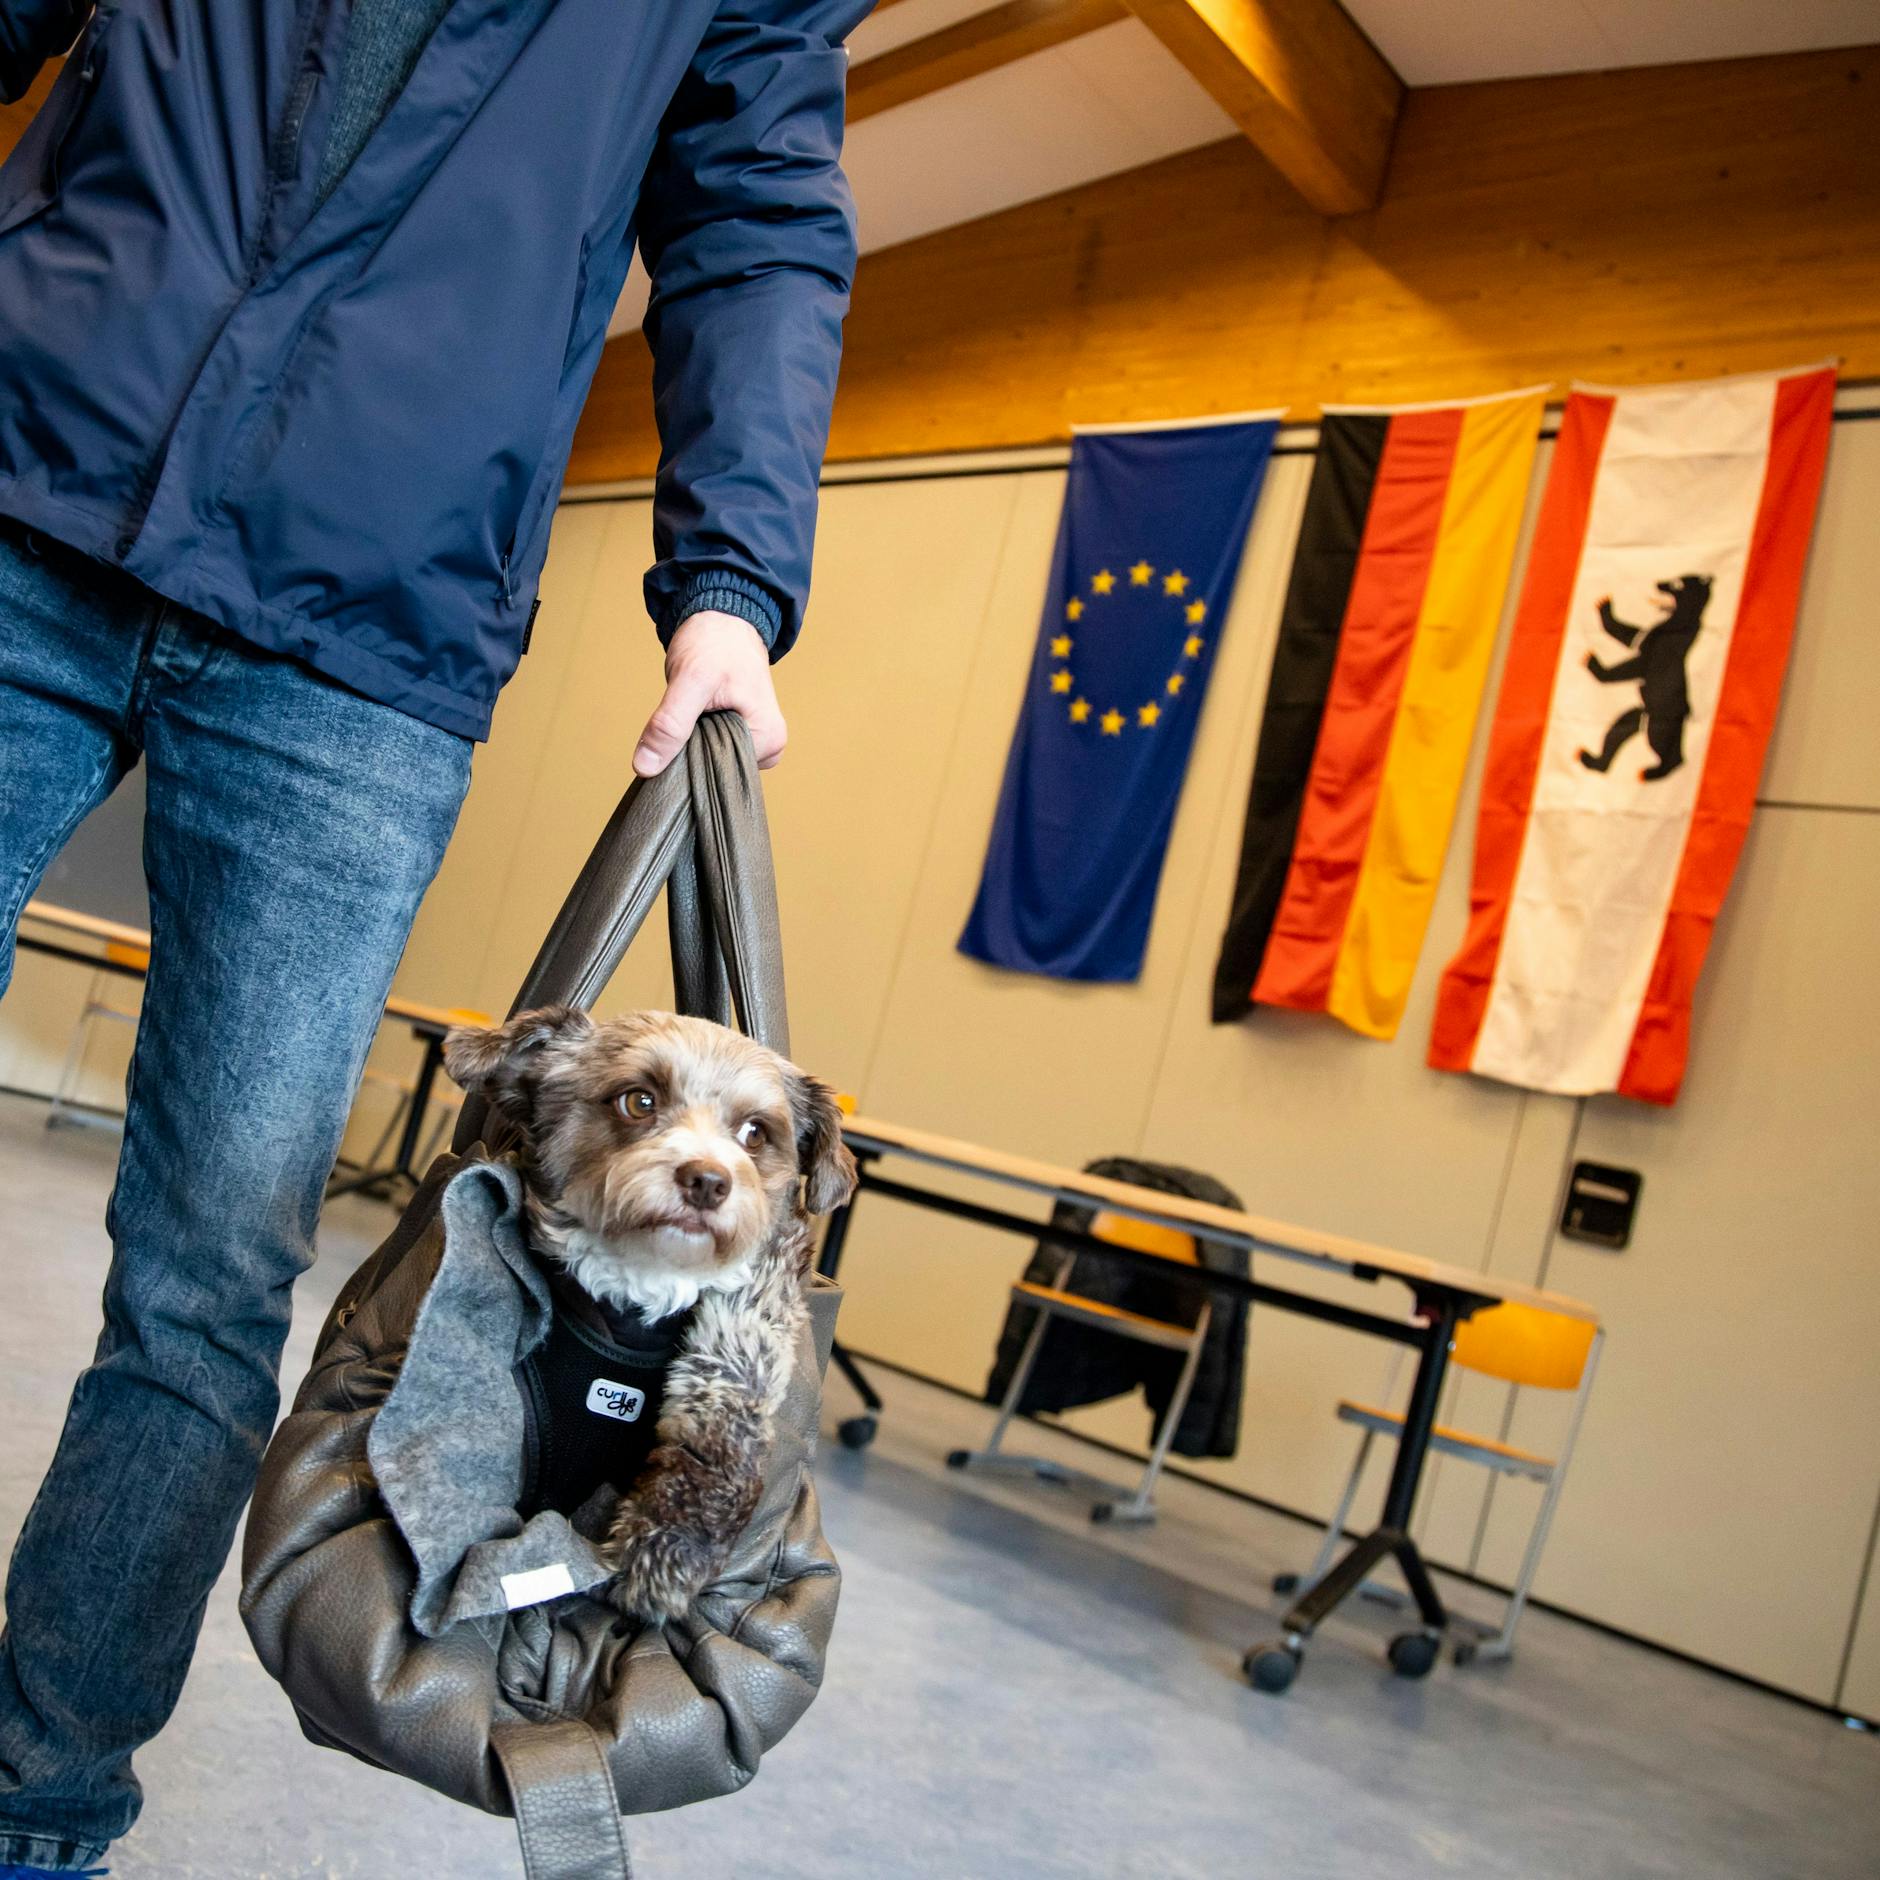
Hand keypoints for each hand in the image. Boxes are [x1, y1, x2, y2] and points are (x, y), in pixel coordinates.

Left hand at [632, 610, 785, 777]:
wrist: (720, 616)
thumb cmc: (714, 642)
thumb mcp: (691, 680)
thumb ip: (670, 725)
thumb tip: (644, 767)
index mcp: (769, 740)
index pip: (722, 775)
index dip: (689, 764)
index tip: (671, 745)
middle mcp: (768, 746)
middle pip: (718, 771)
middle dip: (691, 755)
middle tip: (677, 725)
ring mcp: (754, 740)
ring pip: (712, 761)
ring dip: (690, 747)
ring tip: (686, 720)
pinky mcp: (738, 732)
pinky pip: (711, 749)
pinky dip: (694, 740)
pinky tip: (690, 723)